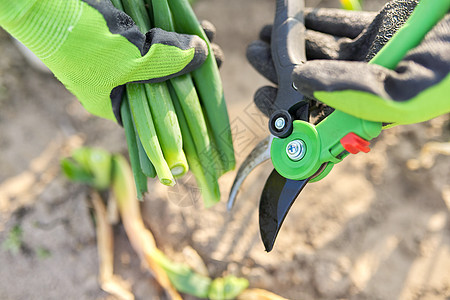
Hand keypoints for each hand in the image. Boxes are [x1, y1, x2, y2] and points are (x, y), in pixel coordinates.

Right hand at [0, 0, 207, 121]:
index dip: (189, 104)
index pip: (161, 113)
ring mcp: (124, 59)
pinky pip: (157, 37)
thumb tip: (205, 57)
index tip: (211, 91)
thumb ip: (169, 62)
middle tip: (216, 58)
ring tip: (208, 34)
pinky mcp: (125, 37)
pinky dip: (175, 31)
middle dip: (194, 69)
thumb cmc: (83, 44)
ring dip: (189, 46)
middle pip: (168, 81)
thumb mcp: (132, 60)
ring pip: (165, 56)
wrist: (45, 6)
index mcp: (119, 103)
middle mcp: (123, 83)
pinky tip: (194, 24)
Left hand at [247, 0, 449, 125]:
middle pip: (315, 84)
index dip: (290, 113)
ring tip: (262, 34)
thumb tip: (301, 82)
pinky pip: (344, 27)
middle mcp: (370, 87)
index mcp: (375, 111)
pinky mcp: (384, 30)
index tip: (262, 99)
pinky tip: (301, 17)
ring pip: (324, 53)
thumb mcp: (407, 88)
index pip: (321, 118)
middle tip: (251, 54)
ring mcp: (377, 57)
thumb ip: (353, 91)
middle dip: (279, 69)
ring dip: (292, 42)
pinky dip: (320, 21)